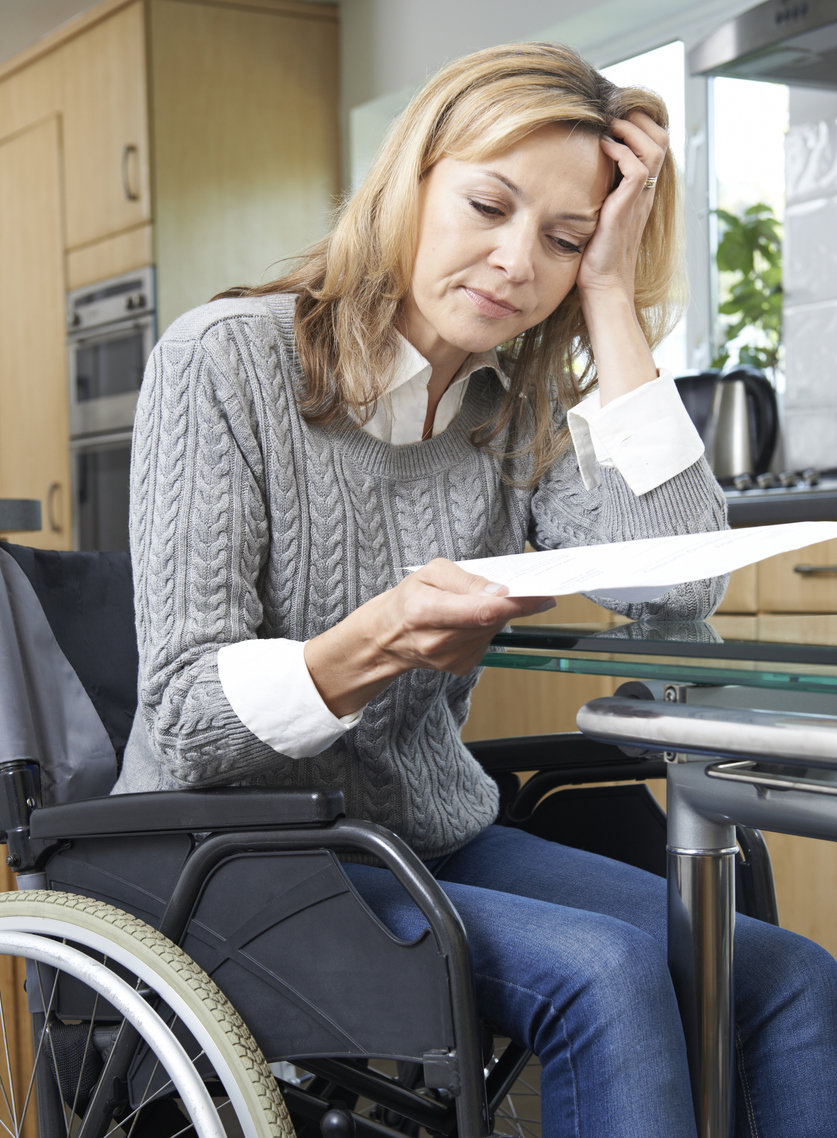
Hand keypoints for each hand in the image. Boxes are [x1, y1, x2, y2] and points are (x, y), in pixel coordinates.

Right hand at [370, 558, 552, 674]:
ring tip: (470, 605)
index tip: (543, 596)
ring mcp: (450, 659)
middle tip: (514, 589)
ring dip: (494, 615)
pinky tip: (466, 623)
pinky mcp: (460, 667)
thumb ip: (468, 580)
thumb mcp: (431, 573)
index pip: (482, 611)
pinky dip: (485, 628)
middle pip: (492, 622)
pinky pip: (487, 642)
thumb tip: (500, 592)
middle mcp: (438, 641)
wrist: (387, 637)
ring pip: (493, 631)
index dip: (516, 605)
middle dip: (509, 604)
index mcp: (425, 611)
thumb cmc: (408, 599)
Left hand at [576, 111, 668, 299]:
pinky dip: (621, 152)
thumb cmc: (596, 255)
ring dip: (631, 130)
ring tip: (610, 125)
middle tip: (614, 113)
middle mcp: (645, 192)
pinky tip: (603, 147)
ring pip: (654, 148)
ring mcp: (640, 199)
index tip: (616, 116)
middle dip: (640, 118)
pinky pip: (637, 169)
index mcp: (642, 191)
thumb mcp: (599, 214)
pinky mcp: (628, 208)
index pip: (656, 144)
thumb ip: (600, 191)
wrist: (603, 285)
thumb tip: (580, 171)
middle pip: (661, 139)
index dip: (641, 124)